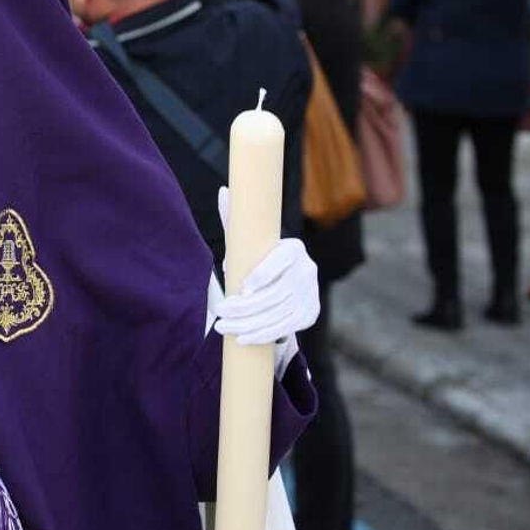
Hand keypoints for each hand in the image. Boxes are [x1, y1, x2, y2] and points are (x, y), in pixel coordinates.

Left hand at [214, 188, 319, 347]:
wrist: (286, 280)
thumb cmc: (258, 256)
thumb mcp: (247, 238)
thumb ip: (236, 218)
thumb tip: (225, 191)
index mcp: (293, 249)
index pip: (280, 261)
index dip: (264, 274)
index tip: (243, 287)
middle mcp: (308, 270)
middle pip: (275, 292)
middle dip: (244, 306)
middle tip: (219, 312)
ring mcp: (310, 293)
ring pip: (278, 312)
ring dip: (248, 324)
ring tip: (223, 327)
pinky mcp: (310, 313)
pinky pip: (285, 327)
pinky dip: (263, 335)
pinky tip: (243, 338)